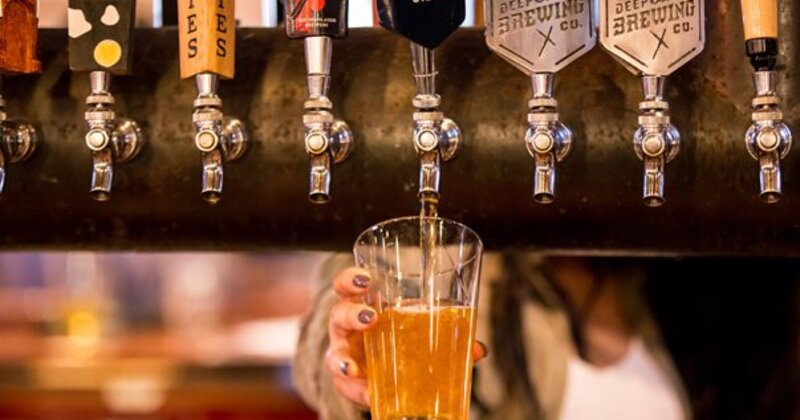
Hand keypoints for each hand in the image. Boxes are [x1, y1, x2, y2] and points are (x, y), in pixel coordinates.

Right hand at [324, 267, 488, 407]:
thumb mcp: (416, 330)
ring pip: (335, 354)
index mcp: (362, 305)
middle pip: (338, 314)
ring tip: (353, 368)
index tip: (365, 278)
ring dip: (343, 360)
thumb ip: (445, 334)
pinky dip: (357, 391)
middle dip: (351, 314)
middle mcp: (347, 329)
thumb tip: (479, 350)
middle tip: (370, 318)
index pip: (348, 286)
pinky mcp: (347, 384)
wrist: (375, 370)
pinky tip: (368, 394)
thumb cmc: (396, 339)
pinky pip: (346, 387)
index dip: (350, 279)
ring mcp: (344, 357)